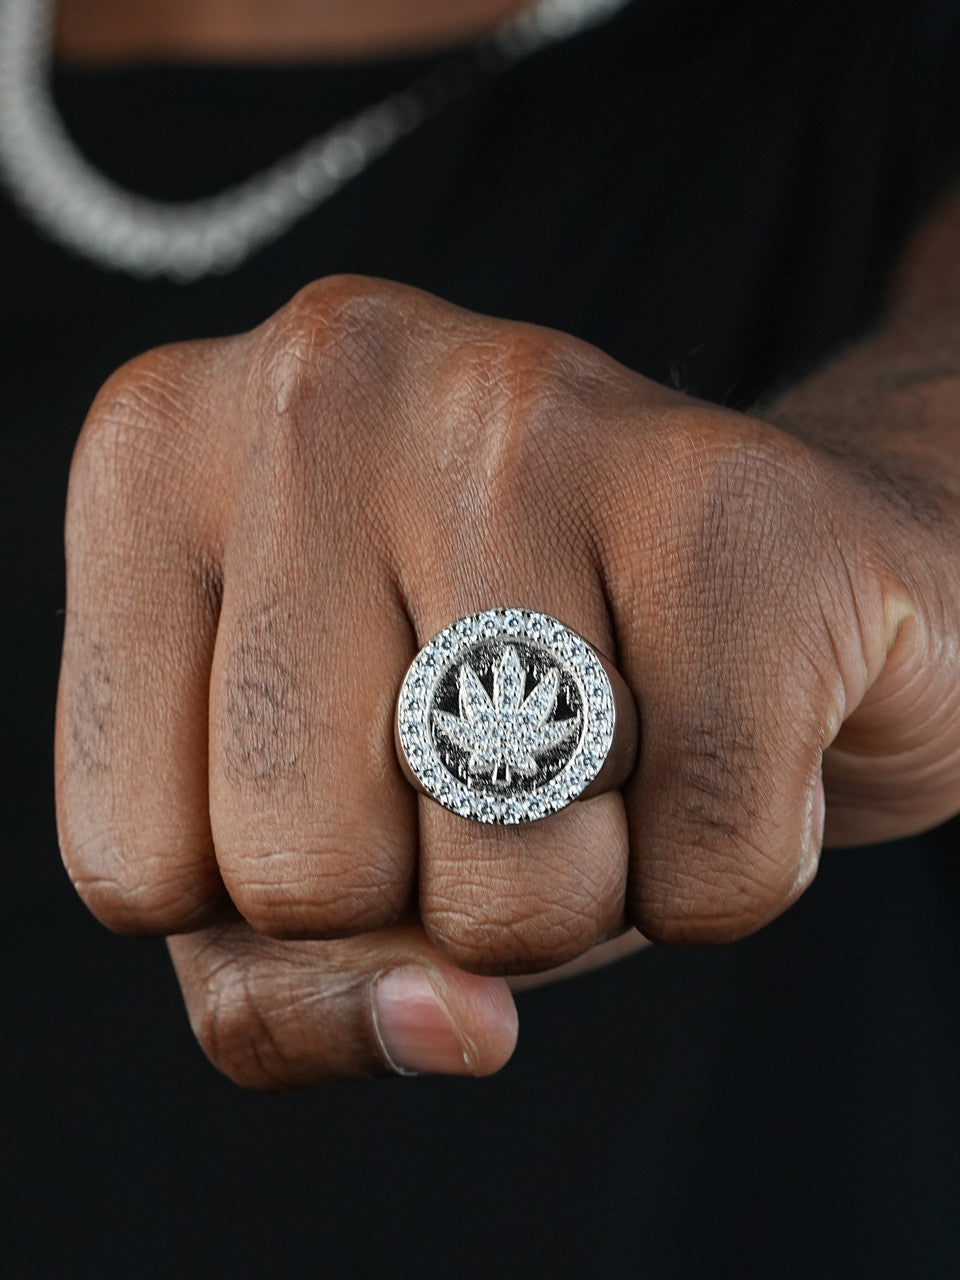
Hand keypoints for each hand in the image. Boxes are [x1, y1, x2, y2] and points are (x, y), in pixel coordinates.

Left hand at [56, 275, 959, 1085]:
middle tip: (509, 757)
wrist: (757, 573)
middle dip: (431, 898)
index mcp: (156, 457)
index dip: (274, 901)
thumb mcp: (319, 850)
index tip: (365, 778)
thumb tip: (446, 1025)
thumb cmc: (505, 710)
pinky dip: (744, 866)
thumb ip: (287, 994)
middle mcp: (321, 385)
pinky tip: (739, 717)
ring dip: (590, 885)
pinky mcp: (735, 495)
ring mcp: (530, 411)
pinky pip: (711, 870)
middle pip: (300, 872)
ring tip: (626, 732)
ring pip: (507, 890)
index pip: (135, 864)